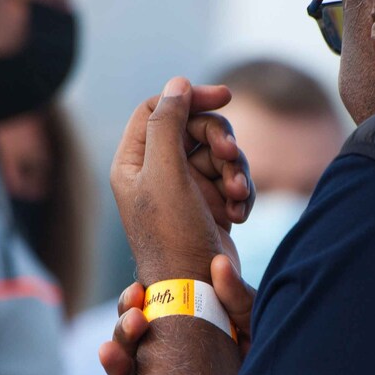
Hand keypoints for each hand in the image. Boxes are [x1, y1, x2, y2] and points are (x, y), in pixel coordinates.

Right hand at [99, 254, 256, 374]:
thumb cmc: (255, 343)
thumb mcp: (247, 314)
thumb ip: (234, 292)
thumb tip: (219, 264)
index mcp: (170, 324)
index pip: (139, 312)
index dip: (130, 302)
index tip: (137, 290)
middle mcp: (159, 353)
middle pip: (127, 341)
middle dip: (124, 329)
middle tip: (135, 319)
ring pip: (124, 371)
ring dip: (116, 361)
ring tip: (110, 352)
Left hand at [111, 77, 255, 285]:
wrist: (198, 291)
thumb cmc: (174, 236)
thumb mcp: (165, 174)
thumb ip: (167, 123)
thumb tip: (177, 83)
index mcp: (134, 163)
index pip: (159, 109)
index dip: (190, 99)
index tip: (225, 98)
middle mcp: (157, 174)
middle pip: (195, 129)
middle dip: (220, 141)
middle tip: (230, 158)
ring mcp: (185, 191)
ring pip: (219, 154)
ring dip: (235, 171)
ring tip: (237, 196)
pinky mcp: (210, 207)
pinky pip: (232, 180)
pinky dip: (241, 193)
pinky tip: (240, 214)